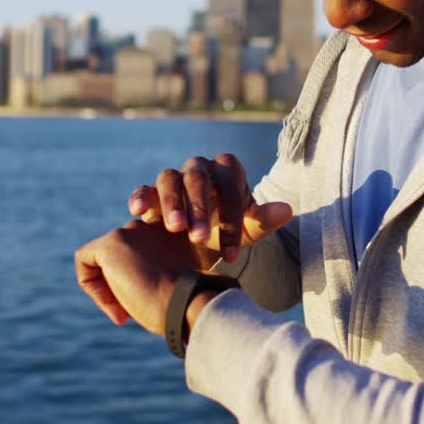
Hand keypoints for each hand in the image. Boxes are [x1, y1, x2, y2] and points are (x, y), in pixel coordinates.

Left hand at [74, 219, 201, 334]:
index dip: (140, 276)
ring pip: (102, 258)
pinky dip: (91, 285)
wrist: (186, 305)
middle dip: (121, 284)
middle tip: (134, 310)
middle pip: (120, 253)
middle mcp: (150, 224)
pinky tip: (112, 305)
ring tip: (125, 313)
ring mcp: (129, 231)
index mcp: (173, 230)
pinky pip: (84, 260)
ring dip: (109, 288)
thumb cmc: (185, 303)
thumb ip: (158, 268)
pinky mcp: (110, 244)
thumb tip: (132, 279)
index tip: (153, 299)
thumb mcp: (176, 279)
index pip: (141, 249)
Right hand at [127, 153, 292, 263]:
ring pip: (168, 178)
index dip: (231, 220)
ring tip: (173, 229)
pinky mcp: (151, 192)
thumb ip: (265, 220)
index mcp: (228, 171)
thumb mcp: (248, 230)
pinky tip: (137, 212)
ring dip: (171, 202)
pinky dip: (140, 196)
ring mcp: (174, 178)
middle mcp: (200, 168)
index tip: (232, 256)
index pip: (230, 188)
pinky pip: (144, 189)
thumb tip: (287, 210)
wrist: (204, 235)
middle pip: (197, 177)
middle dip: (198, 207)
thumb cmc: (230, 229)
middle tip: (197, 237)